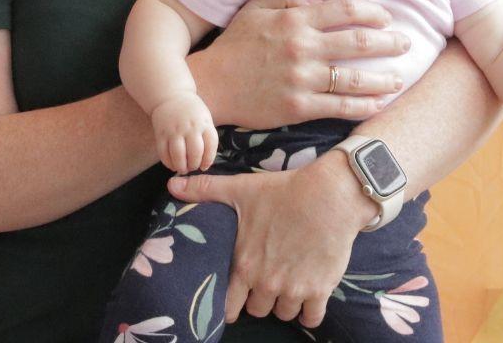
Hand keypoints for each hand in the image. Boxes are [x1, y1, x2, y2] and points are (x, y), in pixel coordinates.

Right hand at [150, 94, 217, 173]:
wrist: (171, 95)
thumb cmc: (191, 110)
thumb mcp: (205, 118)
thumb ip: (207, 136)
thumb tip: (207, 160)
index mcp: (204, 123)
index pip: (210, 145)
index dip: (208, 159)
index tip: (205, 166)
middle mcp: (190, 127)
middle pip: (195, 152)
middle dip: (194, 165)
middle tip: (192, 167)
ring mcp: (174, 130)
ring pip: (178, 155)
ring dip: (181, 166)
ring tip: (183, 168)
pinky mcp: (161, 133)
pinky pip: (163, 153)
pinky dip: (168, 162)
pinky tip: (172, 164)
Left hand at [167, 151, 366, 327]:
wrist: (330, 195)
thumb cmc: (283, 191)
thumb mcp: (240, 188)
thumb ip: (204, 190)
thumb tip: (171, 183)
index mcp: (245, 264)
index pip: (228, 304)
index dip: (229, 304)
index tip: (235, 298)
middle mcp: (267, 282)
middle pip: (258, 310)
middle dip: (260, 300)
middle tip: (265, 284)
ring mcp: (294, 289)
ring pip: (284, 314)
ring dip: (284, 304)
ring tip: (287, 285)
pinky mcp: (320, 290)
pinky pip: (311, 318)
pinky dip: (309, 313)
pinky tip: (308, 299)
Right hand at [192, 0, 409, 128]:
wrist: (212, 85)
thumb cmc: (236, 44)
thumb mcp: (256, 8)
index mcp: (294, 20)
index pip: (345, 10)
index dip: (372, 12)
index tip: (386, 18)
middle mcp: (302, 48)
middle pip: (358, 42)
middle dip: (388, 43)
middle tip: (406, 43)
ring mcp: (302, 79)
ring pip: (354, 78)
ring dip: (383, 78)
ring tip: (399, 77)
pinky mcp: (299, 107)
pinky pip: (340, 107)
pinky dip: (364, 106)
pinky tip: (379, 104)